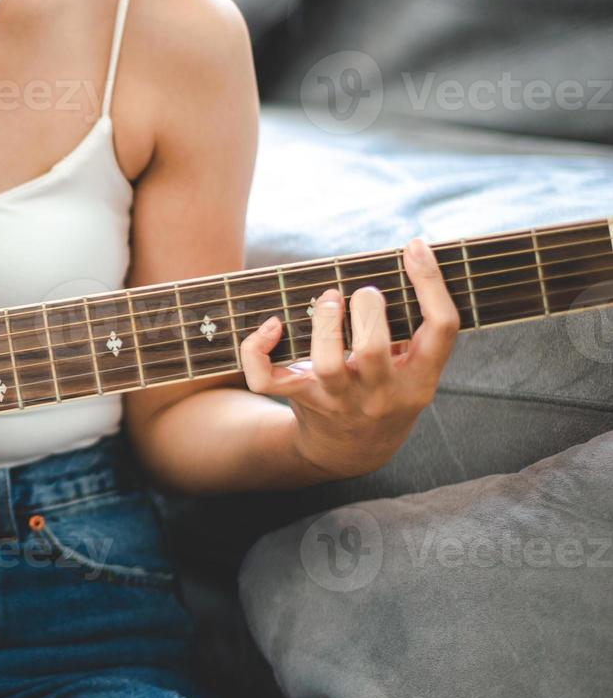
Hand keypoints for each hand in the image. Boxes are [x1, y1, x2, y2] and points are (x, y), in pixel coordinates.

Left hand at [239, 238, 459, 478]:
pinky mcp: (301, 400)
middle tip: (362, 294)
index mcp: (421, 378)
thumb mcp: (413, 366)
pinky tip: (272, 325)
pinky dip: (258, 350)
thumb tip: (408, 252)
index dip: (431, 283)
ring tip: (329, 299)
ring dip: (323, 323)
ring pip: (326, 364)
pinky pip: (266, 379)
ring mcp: (339, 400)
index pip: (441, 328)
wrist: (354, 451)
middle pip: (373, 349)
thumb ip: (413, 325)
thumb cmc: (386, 388)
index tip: (413, 246)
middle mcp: (381, 393)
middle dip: (365, 309)